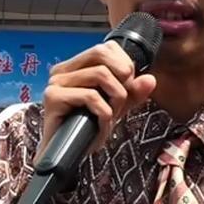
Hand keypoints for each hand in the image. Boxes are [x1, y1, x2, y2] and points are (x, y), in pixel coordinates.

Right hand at [41, 40, 156, 154]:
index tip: (126, 88)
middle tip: (121, 102)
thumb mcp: (115, 108)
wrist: (66, 155)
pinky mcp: (53, 98)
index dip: (124, 65)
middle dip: (121, 78)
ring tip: (110, 117)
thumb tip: (150, 80)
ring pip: (100, 74)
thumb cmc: (85, 130)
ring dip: (115, 100)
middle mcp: (63, 71)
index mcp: (75, 67)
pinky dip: (103, 114)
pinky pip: (91, 97)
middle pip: (101, 54)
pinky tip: (100, 126)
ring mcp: (56, 83)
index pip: (106, 48)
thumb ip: (132, 93)